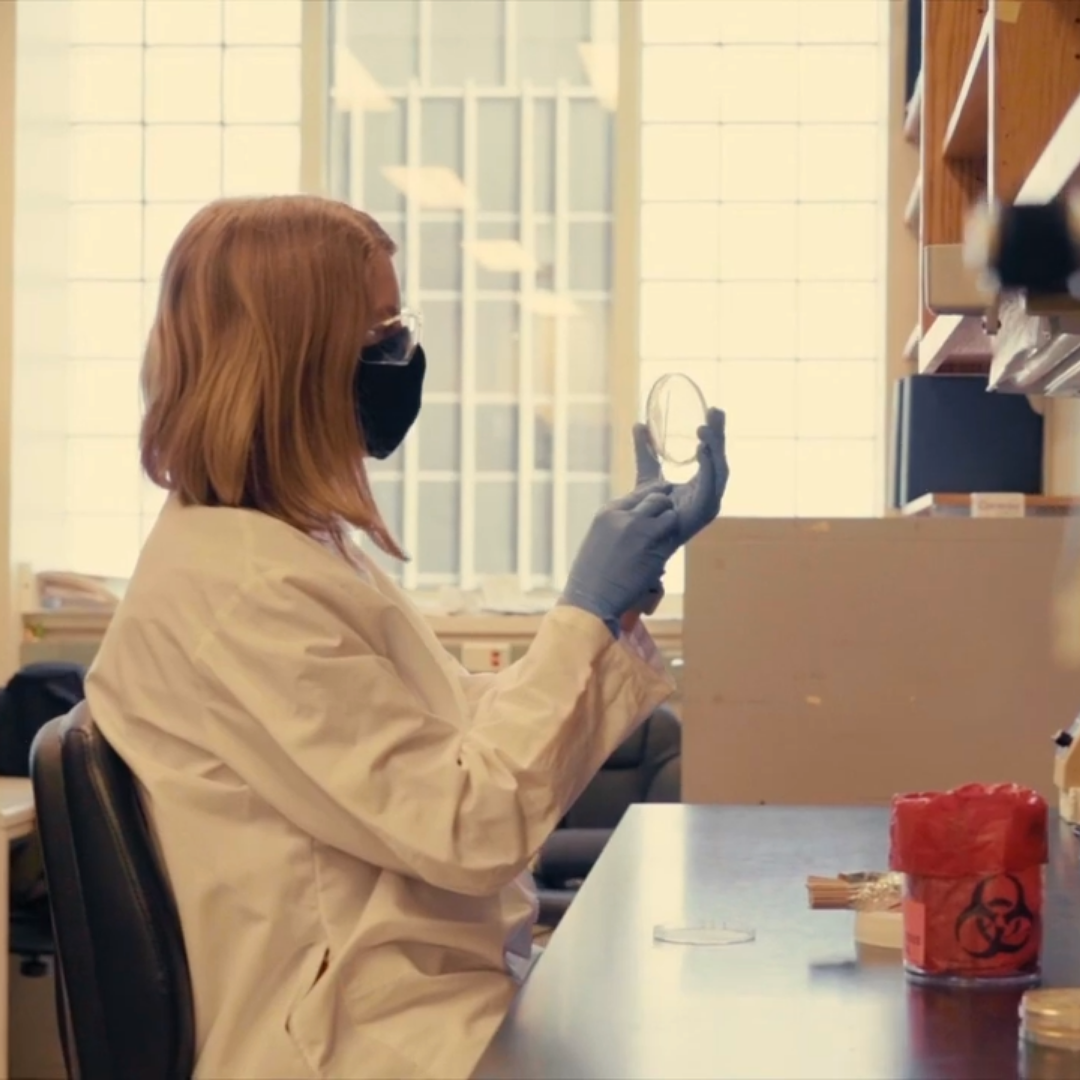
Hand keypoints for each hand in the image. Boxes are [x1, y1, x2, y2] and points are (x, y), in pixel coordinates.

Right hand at [561, 485, 678, 635]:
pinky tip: (660, 556)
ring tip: (663, 541)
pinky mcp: (653, 546)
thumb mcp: (599, 539)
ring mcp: (639, 528)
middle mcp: (623, 515)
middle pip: (657, 497)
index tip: (662, 501)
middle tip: (667, 520)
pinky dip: (670, 543)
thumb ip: (618, 525)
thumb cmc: (591, 578)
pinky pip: (671, 535)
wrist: (590, 600)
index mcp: (607, 513)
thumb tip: (640, 522)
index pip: (639, 493)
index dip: (653, 497)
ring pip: (669, 513)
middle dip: (665, 508)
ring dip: (670, 526)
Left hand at [633, 407, 728, 545]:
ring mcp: (708, 504)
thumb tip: (638, 423)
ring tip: (705, 428)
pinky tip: (703, 448)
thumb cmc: (647, 511)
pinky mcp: (702, 512)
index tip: (713, 409)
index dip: (714, 433)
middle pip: (720, 459)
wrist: (639, 538)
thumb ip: (645, 451)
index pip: (712, 453)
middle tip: (715, 411)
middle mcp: (709, 494)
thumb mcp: (647, 474)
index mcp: (702, 484)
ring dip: (715, 447)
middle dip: (720, 435)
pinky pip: (710, 486)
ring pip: (719, 470)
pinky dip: (709, 466)